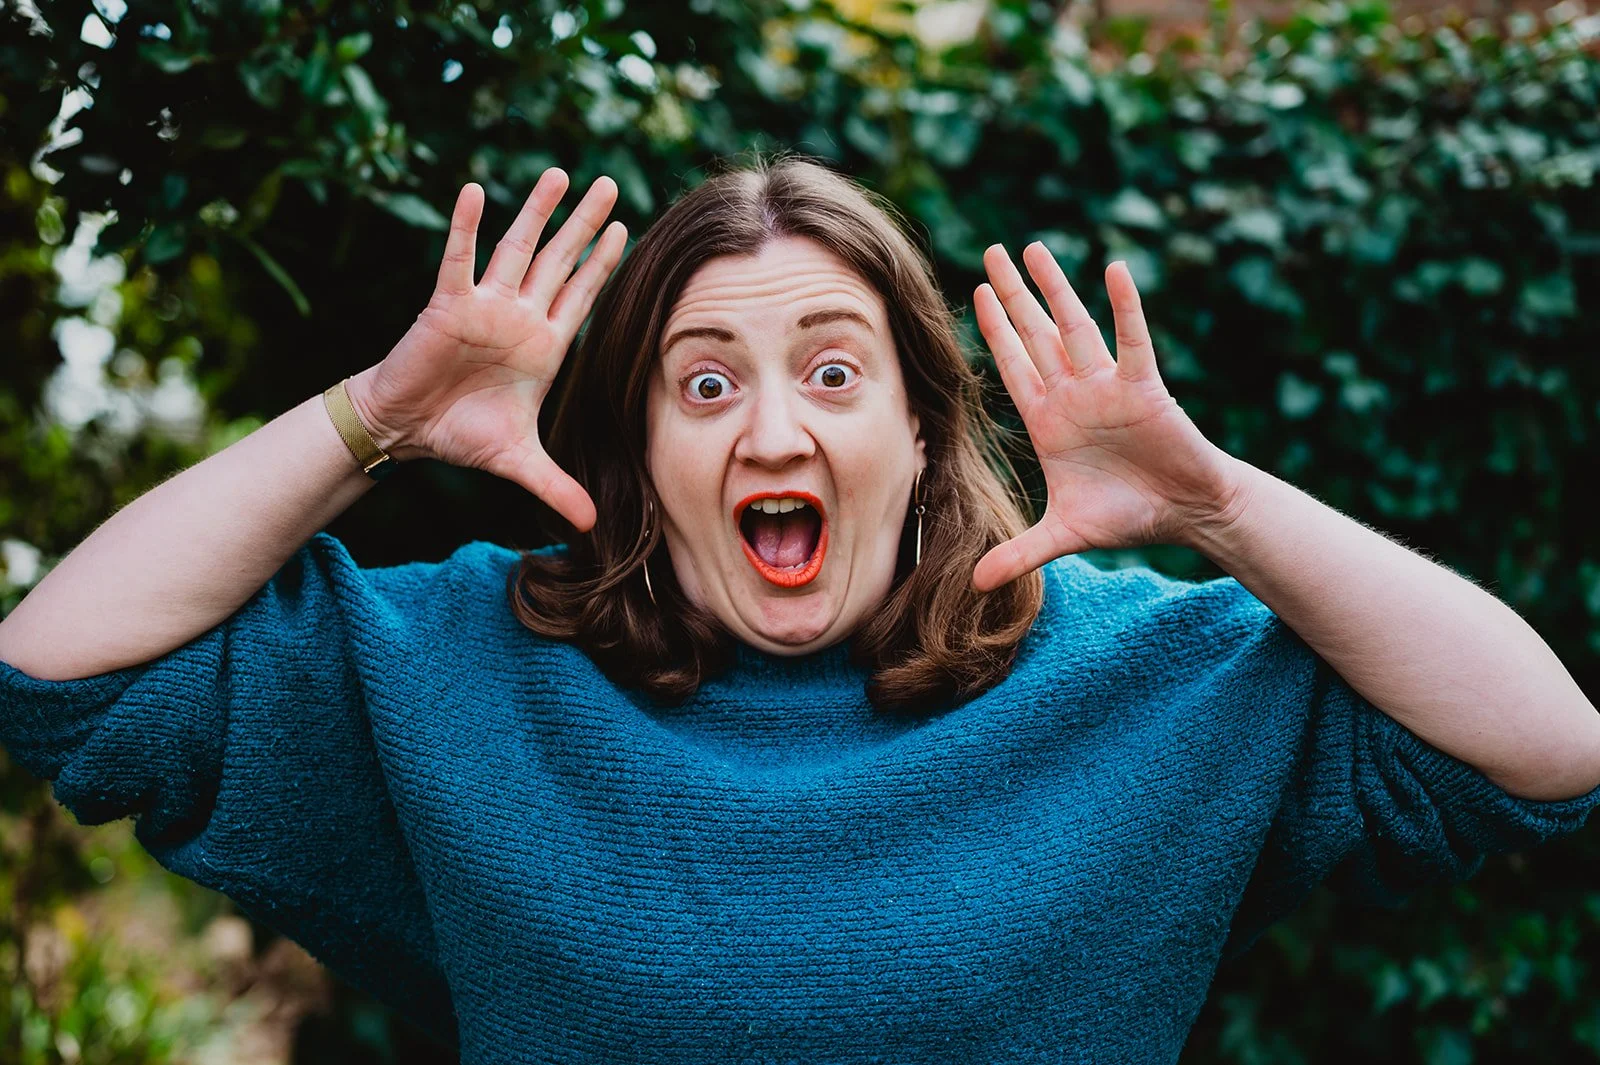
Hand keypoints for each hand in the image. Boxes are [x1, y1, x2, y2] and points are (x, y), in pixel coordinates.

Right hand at [348, 168, 626, 530]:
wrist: (407, 430)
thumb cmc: (461, 435)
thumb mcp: (520, 462)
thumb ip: (558, 488)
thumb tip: (593, 527)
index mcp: (543, 345)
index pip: (581, 295)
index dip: (602, 264)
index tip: (626, 229)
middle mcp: (518, 316)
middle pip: (559, 261)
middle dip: (584, 225)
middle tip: (610, 184)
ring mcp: (485, 306)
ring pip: (518, 249)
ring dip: (539, 212)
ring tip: (562, 174)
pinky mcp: (448, 306)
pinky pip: (459, 259)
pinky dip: (467, 226)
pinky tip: (476, 189)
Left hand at [970, 242, 1245, 592]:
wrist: (1184, 514)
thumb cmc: (1126, 516)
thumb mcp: (1063, 535)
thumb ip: (1019, 552)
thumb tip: (973, 586)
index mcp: (1048, 420)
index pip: (1012, 366)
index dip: (993, 331)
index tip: (974, 294)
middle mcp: (1073, 394)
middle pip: (1034, 334)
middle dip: (1011, 295)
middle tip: (990, 251)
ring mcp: (1106, 386)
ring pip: (1073, 326)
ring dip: (1053, 288)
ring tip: (1033, 248)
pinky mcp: (1144, 387)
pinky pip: (1131, 340)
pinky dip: (1124, 307)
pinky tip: (1113, 271)